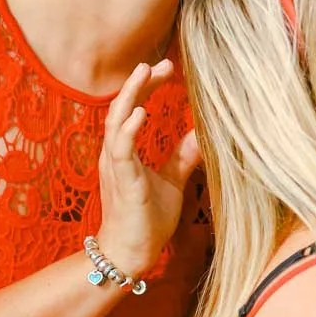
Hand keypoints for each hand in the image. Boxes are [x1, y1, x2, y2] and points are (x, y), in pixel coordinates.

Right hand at [95, 60, 201, 278]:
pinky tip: (140, 113)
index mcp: (125, 153)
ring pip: (115, 123)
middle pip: (121, 108)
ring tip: (144, 73)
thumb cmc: (147, 219)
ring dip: (130, 96)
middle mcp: (115, 155)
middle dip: (140, 83)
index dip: (147, 87)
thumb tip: (200, 133)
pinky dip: (128, 130)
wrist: (132, 253)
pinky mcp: (123, 183)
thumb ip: (182, 156)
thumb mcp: (172, 180)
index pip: (132, 109)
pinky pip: (120, 151)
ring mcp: (116, 168)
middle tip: (160, 63)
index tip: (167, 69)